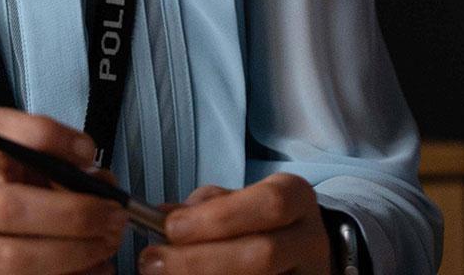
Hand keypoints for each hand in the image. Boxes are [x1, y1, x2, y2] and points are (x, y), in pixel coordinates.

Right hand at [0, 108, 128, 273]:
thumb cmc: (10, 187)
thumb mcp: (31, 161)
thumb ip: (66, 163)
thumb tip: (104, 184)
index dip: (45, 137)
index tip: (87, 151)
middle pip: (8, 208)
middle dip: (71, 214)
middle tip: (111, 213)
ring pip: (15, 258)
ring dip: (73, 252)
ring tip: (107, 240)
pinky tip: (96, 265)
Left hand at [137, 173, 329, 273]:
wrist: (297, 258)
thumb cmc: (259, 225)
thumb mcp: (240, 204)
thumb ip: (206, 208)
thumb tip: (162, 216)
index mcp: (297, 200)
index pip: (269, 203)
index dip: (219, 217)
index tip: (172, 227)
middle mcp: (310, 241)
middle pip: (263, 253)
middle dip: (201, 260)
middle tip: (153, 262)